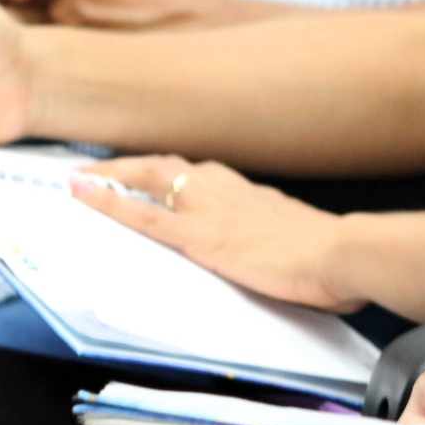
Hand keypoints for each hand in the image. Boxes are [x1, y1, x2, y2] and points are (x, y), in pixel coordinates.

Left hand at [67, 156, 360, 310]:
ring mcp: (210, 210)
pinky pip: (142, 215)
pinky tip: (84, 194)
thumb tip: (290, 258)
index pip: (205, 177)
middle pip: (172, 167)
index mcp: (255, 196)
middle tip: (106, 169)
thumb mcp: (306, 245)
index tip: (158, 174)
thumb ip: (287, 245)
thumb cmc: (336, 258)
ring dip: (116, 174)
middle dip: (136, 166)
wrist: (341, 254)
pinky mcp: (198, 236)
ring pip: (151, 178)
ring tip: (83, 177)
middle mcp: (228, 191)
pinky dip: (109, 202)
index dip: (176, 174)